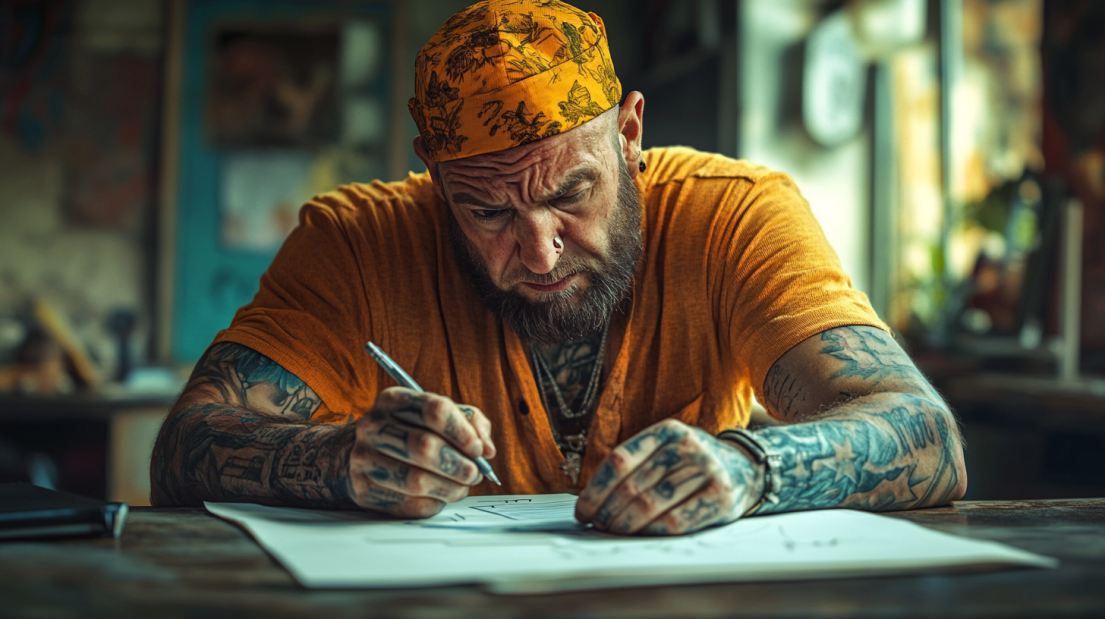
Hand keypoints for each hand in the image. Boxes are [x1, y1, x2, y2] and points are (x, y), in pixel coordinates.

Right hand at [346, 387, 495, 517]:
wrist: (361, 454)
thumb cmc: (410, 432)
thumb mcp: (438, 415)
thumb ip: (470, 423)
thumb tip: (488, 449)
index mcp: (394, 400)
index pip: (434, 410)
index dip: (463, 432)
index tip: (478, 449)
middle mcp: (373, 427)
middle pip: (424, 447)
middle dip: (459, 465)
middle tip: (475, 473)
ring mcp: (364, 459)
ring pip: (417, 481)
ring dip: (450, 488)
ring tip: (461, 487)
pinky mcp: (364, 490)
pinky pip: (408, 504)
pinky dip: (433, 503)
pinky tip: (437, 496)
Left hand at [574, 419, 763, 534]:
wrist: (745, 468)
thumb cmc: (692, 462)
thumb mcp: (667, 448)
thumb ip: (636, 464)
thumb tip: (592, 499)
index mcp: (668, 430)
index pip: (620, 460)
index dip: (596, 489)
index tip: (582, 509)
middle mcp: (688, 446)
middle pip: (632, 486)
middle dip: (607, 511)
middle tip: (596, 524)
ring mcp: (707, 471)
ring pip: (651, 505)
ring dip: (625, 524)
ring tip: (612, 531)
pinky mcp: (720, 498)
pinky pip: (675, 522)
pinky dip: (651, 532)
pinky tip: (640, 535)